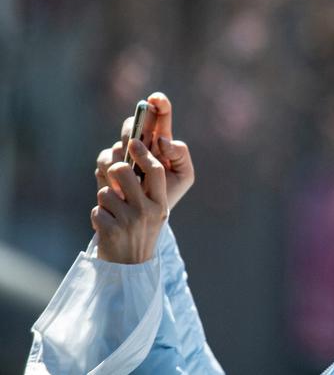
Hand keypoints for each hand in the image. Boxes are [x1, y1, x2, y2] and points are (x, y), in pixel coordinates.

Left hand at [91, 137, 167, 263]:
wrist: (131, 268)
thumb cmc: (141, 233)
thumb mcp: (154, 213)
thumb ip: (145, 191)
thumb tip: (125, 160)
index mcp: (160, 204)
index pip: (155, 171)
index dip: (143, 154)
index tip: (133, 142)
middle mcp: (147, 211)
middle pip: (123, 172)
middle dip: (114, 171)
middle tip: (115, 179)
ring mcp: (128, 221)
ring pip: (105, 192)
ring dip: (105, 201)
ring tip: (113, 214)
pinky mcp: (110, 231)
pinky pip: (97, 210)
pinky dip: (98, 216)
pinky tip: (107, 227)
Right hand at [102, 92, 194, 209]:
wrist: (147, 217)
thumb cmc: (169, 192)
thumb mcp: (184, 175)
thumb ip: (180, 154)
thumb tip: (162, 140)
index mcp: (162, 141)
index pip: (160, 115)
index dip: (158, 104)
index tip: (155, 99)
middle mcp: (141, 143)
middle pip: (133, 124)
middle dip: (134, 130)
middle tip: (136, 144)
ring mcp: (122, 154)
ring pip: (118, 144)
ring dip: (123, 157)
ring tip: (132, 175)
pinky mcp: (107, 166)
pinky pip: (104, 160)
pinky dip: (110, 170)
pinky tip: (119, 185)